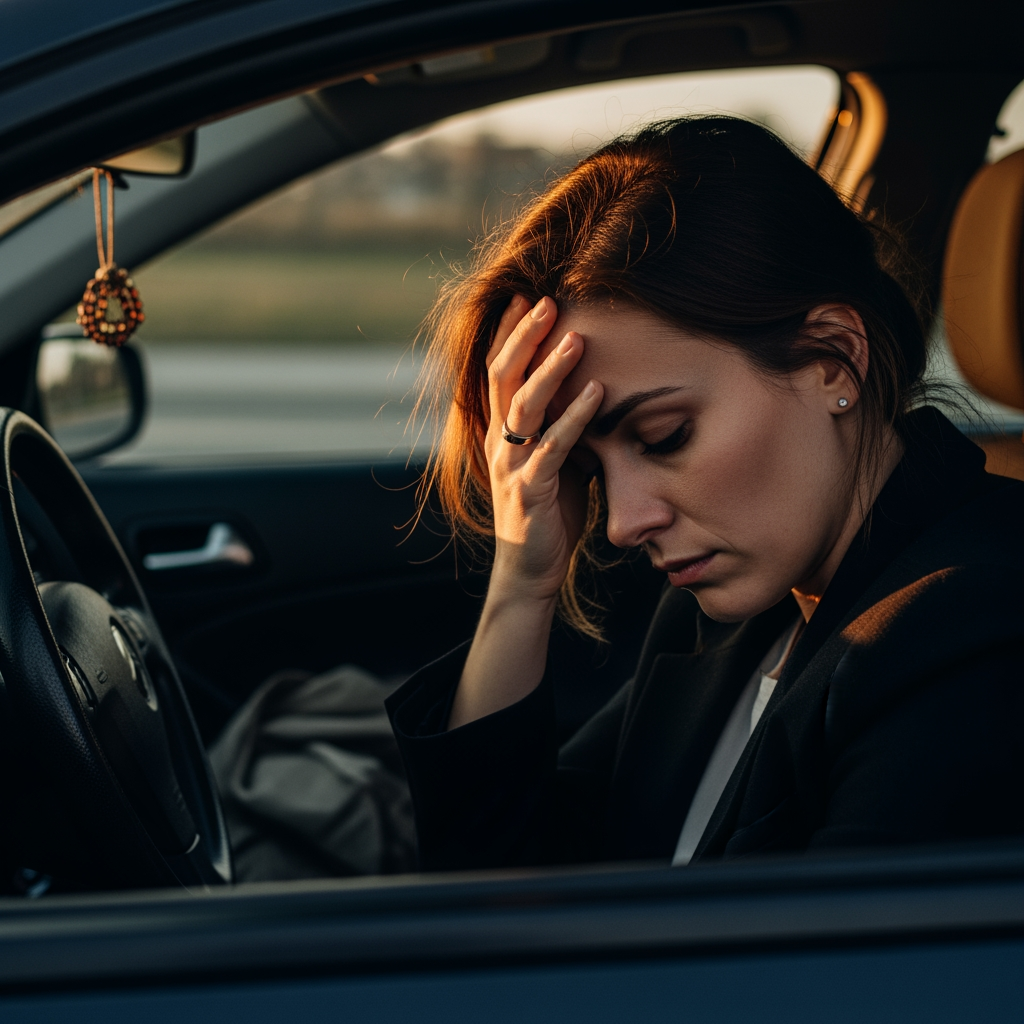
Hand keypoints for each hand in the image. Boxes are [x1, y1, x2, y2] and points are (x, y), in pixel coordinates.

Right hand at [483, 295, 603, 603]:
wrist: (530, 569)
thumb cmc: (548, 512)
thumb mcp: (556, 460)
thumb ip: (564, 426)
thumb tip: (596, 389)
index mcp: (502, 432)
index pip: (498, 371)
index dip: (509, 333)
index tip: (527, 296)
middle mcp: (500, 443)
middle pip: (502, 376)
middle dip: (524, 336)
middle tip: (549, 300)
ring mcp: (512, 465)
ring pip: (523, 405)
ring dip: (550, 368)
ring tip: (577, 338)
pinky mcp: (531, 490)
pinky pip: (552, 447)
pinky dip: (576, 417)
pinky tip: (598, 392)